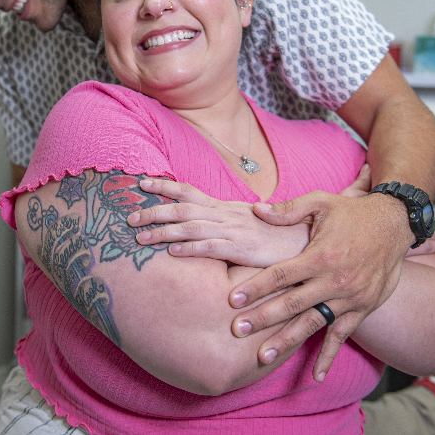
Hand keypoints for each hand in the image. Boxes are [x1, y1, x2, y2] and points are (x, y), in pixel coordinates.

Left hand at [128, 179, 309, 267]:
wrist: (306, 241)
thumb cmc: (276, 233)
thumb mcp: (247, 222)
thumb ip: (224, 221)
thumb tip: (202, 223)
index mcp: (224, 207)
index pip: (189, 191)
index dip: (164, 186)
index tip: (141, 183)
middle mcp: (224, 215)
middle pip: (183, 207)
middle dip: (153, 211)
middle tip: (129, 217)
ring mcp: (232, 231)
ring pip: (190, 227)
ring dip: (162, 231)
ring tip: (139, 238)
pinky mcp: (241, 248)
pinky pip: (211, 247)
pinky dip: (190, 248)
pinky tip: (172, 252)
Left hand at [229, 166, 413, 381]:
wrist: (395, 224)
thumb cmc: (353, 212)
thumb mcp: (321, 202)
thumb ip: (288, 210)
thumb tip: (256, 209)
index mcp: (321, 256)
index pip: (281, 275)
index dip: (256, 287)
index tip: (233, 299)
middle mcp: (334, 281)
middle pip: (292, 304)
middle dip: (263, 318)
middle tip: (238, 330)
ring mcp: (350, 298)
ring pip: (312, 324)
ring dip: (286, 341)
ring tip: (262, 356)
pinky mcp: (362, 308)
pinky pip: (342, 335)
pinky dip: (330, 356)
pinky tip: (316, 375)